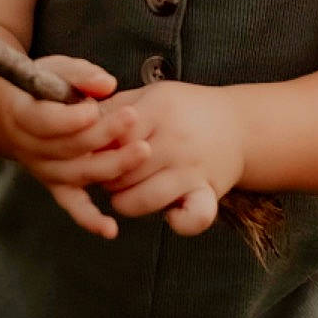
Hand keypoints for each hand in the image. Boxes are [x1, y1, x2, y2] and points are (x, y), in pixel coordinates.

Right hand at [0, 56, 150, 238]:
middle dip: (102, 135)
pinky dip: (90, 219)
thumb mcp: (56, 70)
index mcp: (25, 114)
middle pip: (68, 148)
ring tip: (144, 150)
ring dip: (111, 165)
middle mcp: (32, 148)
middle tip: (133, 119)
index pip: (46, 121)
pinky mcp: (59, 186)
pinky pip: (73, 205)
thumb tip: (106, 84)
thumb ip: (80, 75)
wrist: (21, 114)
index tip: (95, 110)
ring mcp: (46, 171)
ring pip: (78, 173)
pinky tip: (110, 229)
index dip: (70, 119)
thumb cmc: (43, 88)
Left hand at [100, 81, 245, 235]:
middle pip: (119, 171)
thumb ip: (115, 107)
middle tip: (105, 173)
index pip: (110, 135)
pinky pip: (191, 218)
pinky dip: (177, 222)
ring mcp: (192, 169)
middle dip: (104, 177)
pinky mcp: (207, 192)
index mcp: (159, 111)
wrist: (240, 125)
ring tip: (124, 191)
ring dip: (125, 201)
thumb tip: (77, 121)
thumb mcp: (152, 96)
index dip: (94, 147)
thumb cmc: (187, 110)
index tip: (93, 150)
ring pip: (141, 199)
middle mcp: (175, 141)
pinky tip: (169, 213)